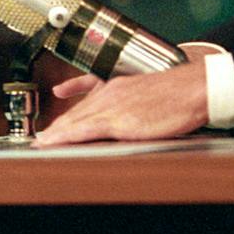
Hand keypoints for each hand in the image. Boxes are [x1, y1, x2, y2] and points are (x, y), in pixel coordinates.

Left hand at [37, 61, 210, 144]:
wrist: (194, 88)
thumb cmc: (177, 93)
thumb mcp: (144, 90)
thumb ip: (127, 99)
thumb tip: (122, 112)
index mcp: (115, 88)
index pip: (83, 106)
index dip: (65, 121)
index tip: (51, 131)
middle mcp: (109, 95)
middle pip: (75, 114)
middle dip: (56, 129)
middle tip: (39, 141)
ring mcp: (113, 107)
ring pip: (76, 122)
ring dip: (56, 134)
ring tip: (41, 145)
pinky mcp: (121, 121)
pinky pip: (86, 129)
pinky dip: (68, 136)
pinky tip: (56, 142)